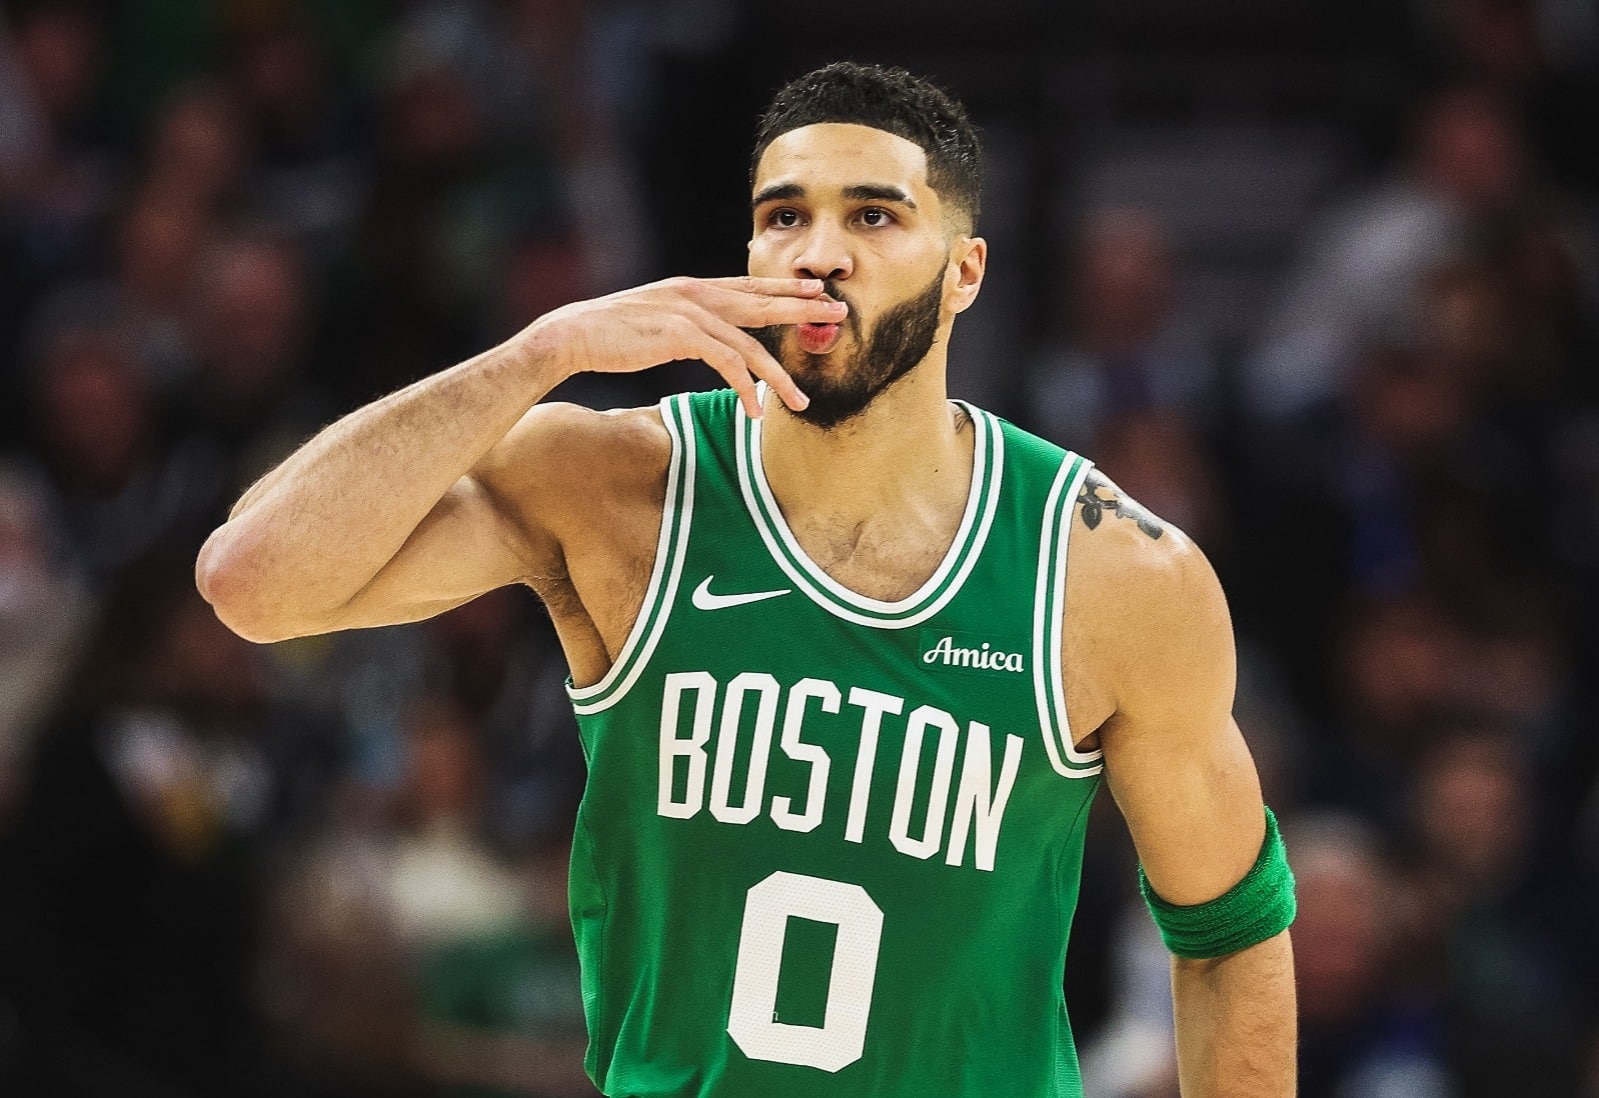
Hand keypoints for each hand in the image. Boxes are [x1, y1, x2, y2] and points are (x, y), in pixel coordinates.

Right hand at [525, 276, 846, 416]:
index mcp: (691, 288)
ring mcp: (690, 312)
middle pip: (763, 302)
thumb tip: (702, 339)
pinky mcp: (682, 336)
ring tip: (802, 400)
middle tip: (839, 313)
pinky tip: (755, 411)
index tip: (815, 291)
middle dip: (804, 309)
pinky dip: (745, 389)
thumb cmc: (608, 334)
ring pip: (752, 343)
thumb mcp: (653, 321)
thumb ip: (683, 324)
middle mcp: (696, 294)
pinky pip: (728, 364)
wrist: (572, 335)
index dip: (784, 289)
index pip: (748, 286)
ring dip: (779, 376)